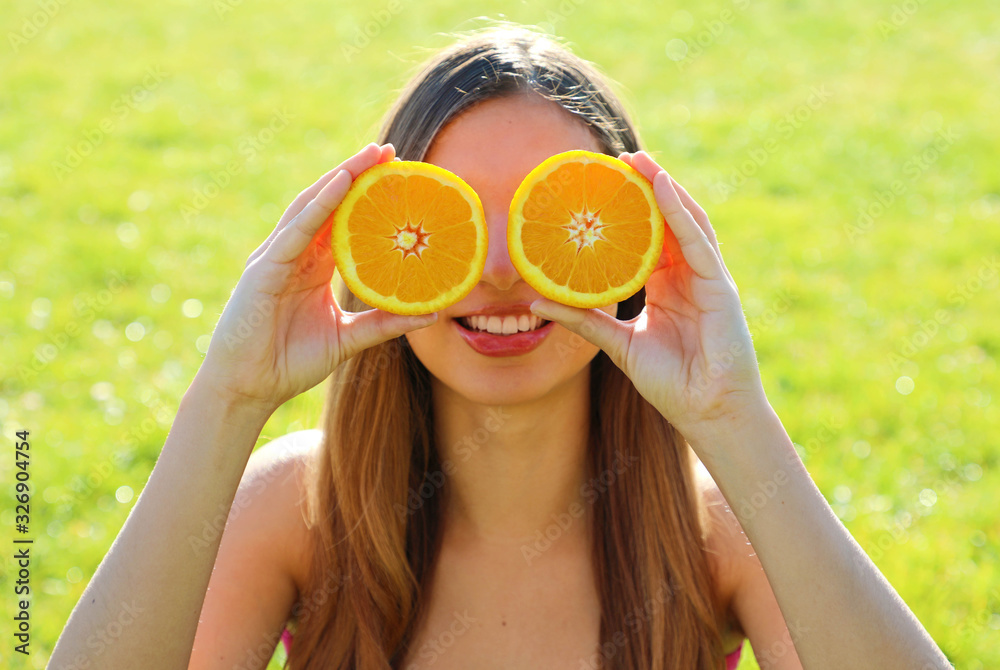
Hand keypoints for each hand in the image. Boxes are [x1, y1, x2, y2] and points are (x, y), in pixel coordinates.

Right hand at [197, 142, 437, 412]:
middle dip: (357, 174)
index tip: (399, 173)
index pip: (342, 220)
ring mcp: (277, 257)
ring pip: (311, 206)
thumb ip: (384, 323)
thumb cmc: (291, 362)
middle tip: (390, 150)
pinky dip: (319, 205)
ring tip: (371, 155)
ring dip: (341, 177)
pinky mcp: (265, 270)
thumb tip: (431, 313)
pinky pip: (296, 231)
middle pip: (328, 203)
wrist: (249, 389)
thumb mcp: (348, 338)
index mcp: (312, 266)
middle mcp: (295, 254)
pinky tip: (341, 184)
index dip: (367, 195)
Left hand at [529, 150, 765, 438]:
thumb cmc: (670, 382)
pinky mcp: (720, 287)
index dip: (629, 209)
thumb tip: (535, 301)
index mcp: (667, 286)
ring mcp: (707, 278)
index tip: (603, 184)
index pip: (648, 236)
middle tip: (619, 157)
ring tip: (640, 160)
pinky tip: (661, 188)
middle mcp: (688, 275)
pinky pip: (698, 242)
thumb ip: (583, 319)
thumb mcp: (617, 344)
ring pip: (687, 221)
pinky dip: (680, 213)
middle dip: (646, 187)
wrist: (707, 413)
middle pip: (668, 220)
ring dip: (664, 187)